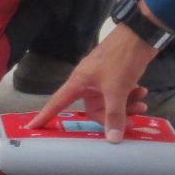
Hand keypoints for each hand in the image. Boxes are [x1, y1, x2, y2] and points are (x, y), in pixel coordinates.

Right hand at [32, 24, 156, 140]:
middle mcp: (88, 81)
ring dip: (126, 105)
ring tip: (143, 105)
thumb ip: (114, 115)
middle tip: (131, 120)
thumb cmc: (121, 60)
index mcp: (79, 82)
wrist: (140, 35)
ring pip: (110, 101)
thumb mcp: (117, 90)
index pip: (57, 102)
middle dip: (113, 115)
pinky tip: (143, 92)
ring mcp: (102, 77)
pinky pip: (119, 92)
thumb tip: (112, 139)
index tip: (32, 127)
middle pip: (94, 108)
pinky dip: (131, 95)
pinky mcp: (116, 74)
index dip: (45, 115)